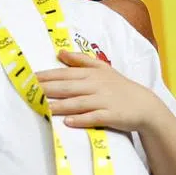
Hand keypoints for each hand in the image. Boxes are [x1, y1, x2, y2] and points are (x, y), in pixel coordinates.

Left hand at [37, 50, 161, 131]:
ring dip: (60, 105)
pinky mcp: (112, 115)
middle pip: (68, 87)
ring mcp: (104, 101)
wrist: (145, 105)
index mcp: (91, 74)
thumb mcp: (103, 69)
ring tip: (44, 107)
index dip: (47, 76)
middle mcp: (96, 85)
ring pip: (78, 103)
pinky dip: (81, 119)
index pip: (65, 73)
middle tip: (30, 91)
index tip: (30, 78)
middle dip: (48, 89)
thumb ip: (81, 60)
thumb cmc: (119, 86)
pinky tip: (68, 122)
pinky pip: (94, 117)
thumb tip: (60, 52)